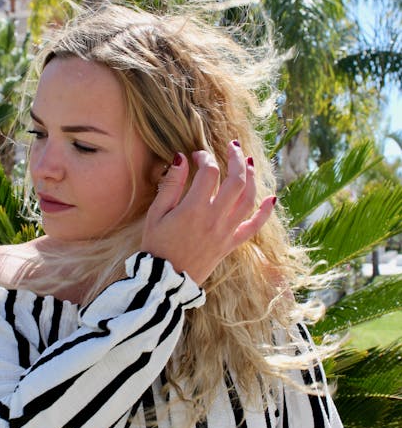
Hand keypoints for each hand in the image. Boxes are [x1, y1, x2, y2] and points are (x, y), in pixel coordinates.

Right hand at [140, 142, 275, 284]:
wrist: (166, 280)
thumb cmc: (157, 246)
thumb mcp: (156, 213)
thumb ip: (170, 184)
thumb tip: (181, 158)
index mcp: (194, 208)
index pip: (209, 172)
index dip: (204, 157)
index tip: (196, 156)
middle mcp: (215, 218)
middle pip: (236, 181)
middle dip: (236, 159)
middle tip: (232, 146)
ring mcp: (226, 231)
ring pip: (248, 199)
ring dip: (252, 178)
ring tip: (249, 162)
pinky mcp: (231, 244)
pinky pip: (253, 227)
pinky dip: (265, 213)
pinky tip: (271, 198)